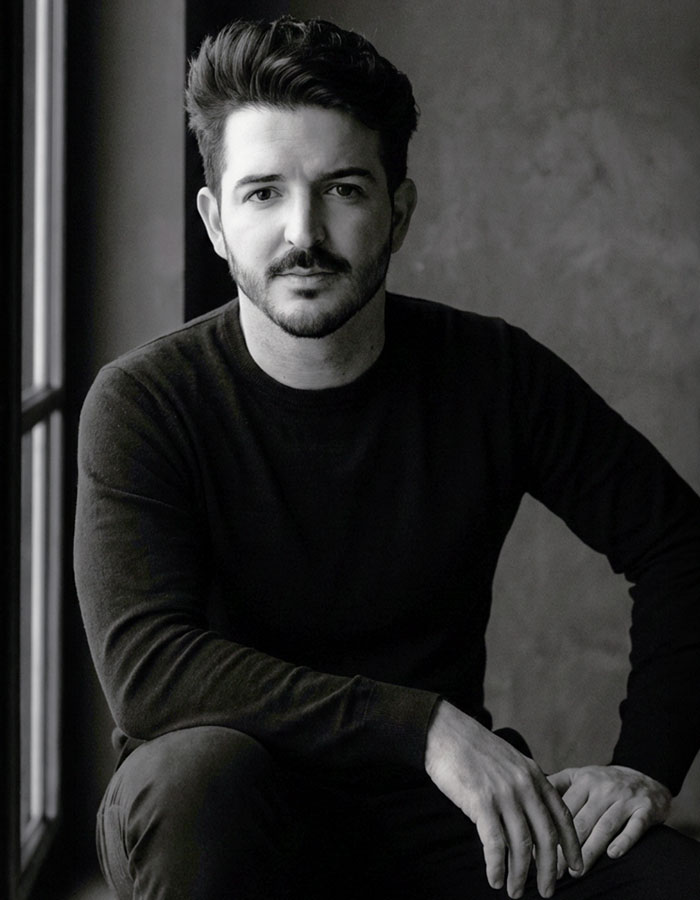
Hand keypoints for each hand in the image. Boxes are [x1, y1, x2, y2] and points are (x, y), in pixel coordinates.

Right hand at [425, 701, 582, 897]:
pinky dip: (497, 866)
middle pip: (545, 836)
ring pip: (521, 844)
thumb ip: (523, 784)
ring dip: (520, 874)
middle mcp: (524, 785)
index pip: (561, 815)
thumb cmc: (472, 749)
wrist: (445, 732)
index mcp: (534, 775)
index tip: (577, 867)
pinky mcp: (481, 801)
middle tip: (547, 891)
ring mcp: (504, 793)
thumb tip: (530, 816)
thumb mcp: (509, 761)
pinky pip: (494, 843)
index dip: (571, 844)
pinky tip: (495, 879)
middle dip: (549, 869)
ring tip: (514, 892)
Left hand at [547, 765, 670, 876]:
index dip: (551, 831)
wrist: (646, 776)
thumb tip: (528, 801)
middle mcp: (604, 788)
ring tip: (576, 872)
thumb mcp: (581, 776)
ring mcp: (625, 799)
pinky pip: (634, 827)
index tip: (539, 852)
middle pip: (582, 821)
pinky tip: (612, 854)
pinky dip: (624, 841)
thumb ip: (557, 785)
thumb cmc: (605, 782)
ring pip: (605, 827)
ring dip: (590, 851)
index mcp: (584, 780)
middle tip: (554, 870)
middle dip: (566, 848)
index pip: (564, 809)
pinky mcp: (645, 810)